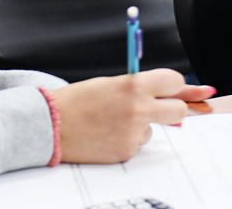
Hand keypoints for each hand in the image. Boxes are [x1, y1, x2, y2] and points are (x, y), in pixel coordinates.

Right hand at [54, 69, 216, 163]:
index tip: (172, 88)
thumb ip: (141, 86)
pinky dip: (127, 139)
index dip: (175, 84)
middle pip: (180, 110)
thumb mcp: (111, 83)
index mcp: (134, 85)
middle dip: (173, 108)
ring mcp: (134, 133)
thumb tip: (173, 90)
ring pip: (154, 129)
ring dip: (141, 125)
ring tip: (113, 120)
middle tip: (159, 107)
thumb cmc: (78, 100)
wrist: (52, 125)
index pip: (175, 81)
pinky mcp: (127, 151)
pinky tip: (107, 133)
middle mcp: (139, 109)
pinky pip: (138, 143)